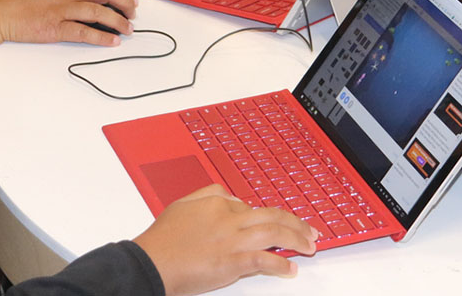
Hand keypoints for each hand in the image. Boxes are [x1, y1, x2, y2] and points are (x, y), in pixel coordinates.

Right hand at [133, 185, 316, 295]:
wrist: (151, 262)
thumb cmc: (162, 239)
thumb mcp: (183, 204)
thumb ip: (208, 194)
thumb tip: (231, 197)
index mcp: (218, 202)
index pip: (252, 206)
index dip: (270, 216)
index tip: (280, 223)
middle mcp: (229, 218)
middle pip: (273, 216)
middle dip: (296, 223)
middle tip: (311, 231)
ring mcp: (232, 240)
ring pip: (275, 234)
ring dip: (297, 239)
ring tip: (310, 246)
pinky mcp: (232, 262)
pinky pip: (264, 260)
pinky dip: (281, 264)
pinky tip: (291, 268)